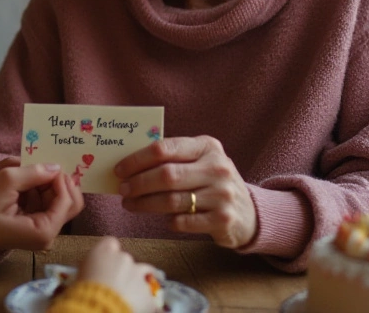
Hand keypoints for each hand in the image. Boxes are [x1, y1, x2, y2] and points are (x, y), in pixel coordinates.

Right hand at [0, 163, 83, 251]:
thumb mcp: (5, 182)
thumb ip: (33, 172)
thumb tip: (55, 167)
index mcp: (43, 231)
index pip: (67, 200)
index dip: (59, 178)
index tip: (44, 163)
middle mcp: (46, 233)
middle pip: (67, 199)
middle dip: (50, 178)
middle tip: (32, 165)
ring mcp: (39, 227)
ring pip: (53, 195)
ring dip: (35, 178)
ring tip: (11, 169)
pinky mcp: (32, 221)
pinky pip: (40, 198)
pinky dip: (28, 184)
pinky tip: (10, 177)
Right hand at [74, 237, 159, 312]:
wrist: (98, 309)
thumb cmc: (82, 292)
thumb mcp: (79, 275)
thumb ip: (90, 268)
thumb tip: (91, 271)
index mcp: (103, 252)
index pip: (110, 243)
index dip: (110, 253)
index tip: (107, 262)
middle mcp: (123, 258)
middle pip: (125, 260)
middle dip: (122, 271)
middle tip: (113, 284)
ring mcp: (138, 275)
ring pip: (142, 274)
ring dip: (135, 283)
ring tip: (129, 296)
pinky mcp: (147, 294)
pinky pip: (146, 297)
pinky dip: (141, 302)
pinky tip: (133, 308)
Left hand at [114, 135, 256, 248]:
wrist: (248, 213)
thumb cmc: (211, 182)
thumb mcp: (200, 161)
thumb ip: (173, 158)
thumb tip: (128, 164)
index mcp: (207, 146)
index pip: (165, 148)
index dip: (137, 160)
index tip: (119, 169)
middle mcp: (218, 167)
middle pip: (167, 175)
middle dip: (138, 183)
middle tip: (122, 189)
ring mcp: (222, 194)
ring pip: (172, 200)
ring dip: (145, 204)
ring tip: (129, 204)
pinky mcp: (223, 219)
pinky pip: (183, 221)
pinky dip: (168, 221)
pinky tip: (162, 219)